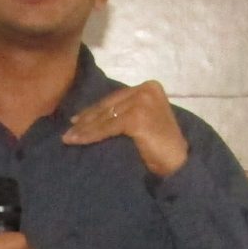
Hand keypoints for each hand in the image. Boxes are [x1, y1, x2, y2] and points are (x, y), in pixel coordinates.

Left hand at [65, 80, 188, 178]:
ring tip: (70, 138)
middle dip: (87, 119)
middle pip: (109, 105)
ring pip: (106, 116)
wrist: (178, 162)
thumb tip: (95, 114)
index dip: (95, 109)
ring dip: (85, 129)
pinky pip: (108, 127)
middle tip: (69, 130)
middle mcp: (147, 89)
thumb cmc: (161, 145)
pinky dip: (92, 135)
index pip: (116, 98)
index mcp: (150, 87)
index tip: (77, 119)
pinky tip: (79, 140)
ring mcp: (143, 102)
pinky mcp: (137, 117)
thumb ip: (127, 111)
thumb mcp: (144, 120)